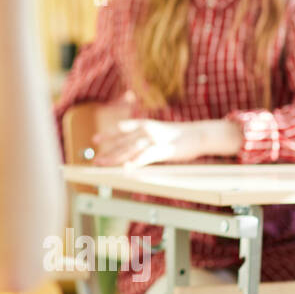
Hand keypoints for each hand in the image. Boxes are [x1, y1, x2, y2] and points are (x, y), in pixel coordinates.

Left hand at [91, 119, 206, 167]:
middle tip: (95, 160)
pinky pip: (145, 157)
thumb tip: (136, 148)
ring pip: (130, 149)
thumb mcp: (160, 132)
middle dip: (108, 152)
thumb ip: (147, 138)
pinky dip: (135, 162)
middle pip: (123, 142)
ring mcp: (154, 139)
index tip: (95, 140)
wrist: (199, 134)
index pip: (122, 130)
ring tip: (102, 163)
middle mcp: (146, 130)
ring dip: (115, 157)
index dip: (108, 135)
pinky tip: (126, 168)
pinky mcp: (163, 150)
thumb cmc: (180, 136)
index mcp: (145, 125)